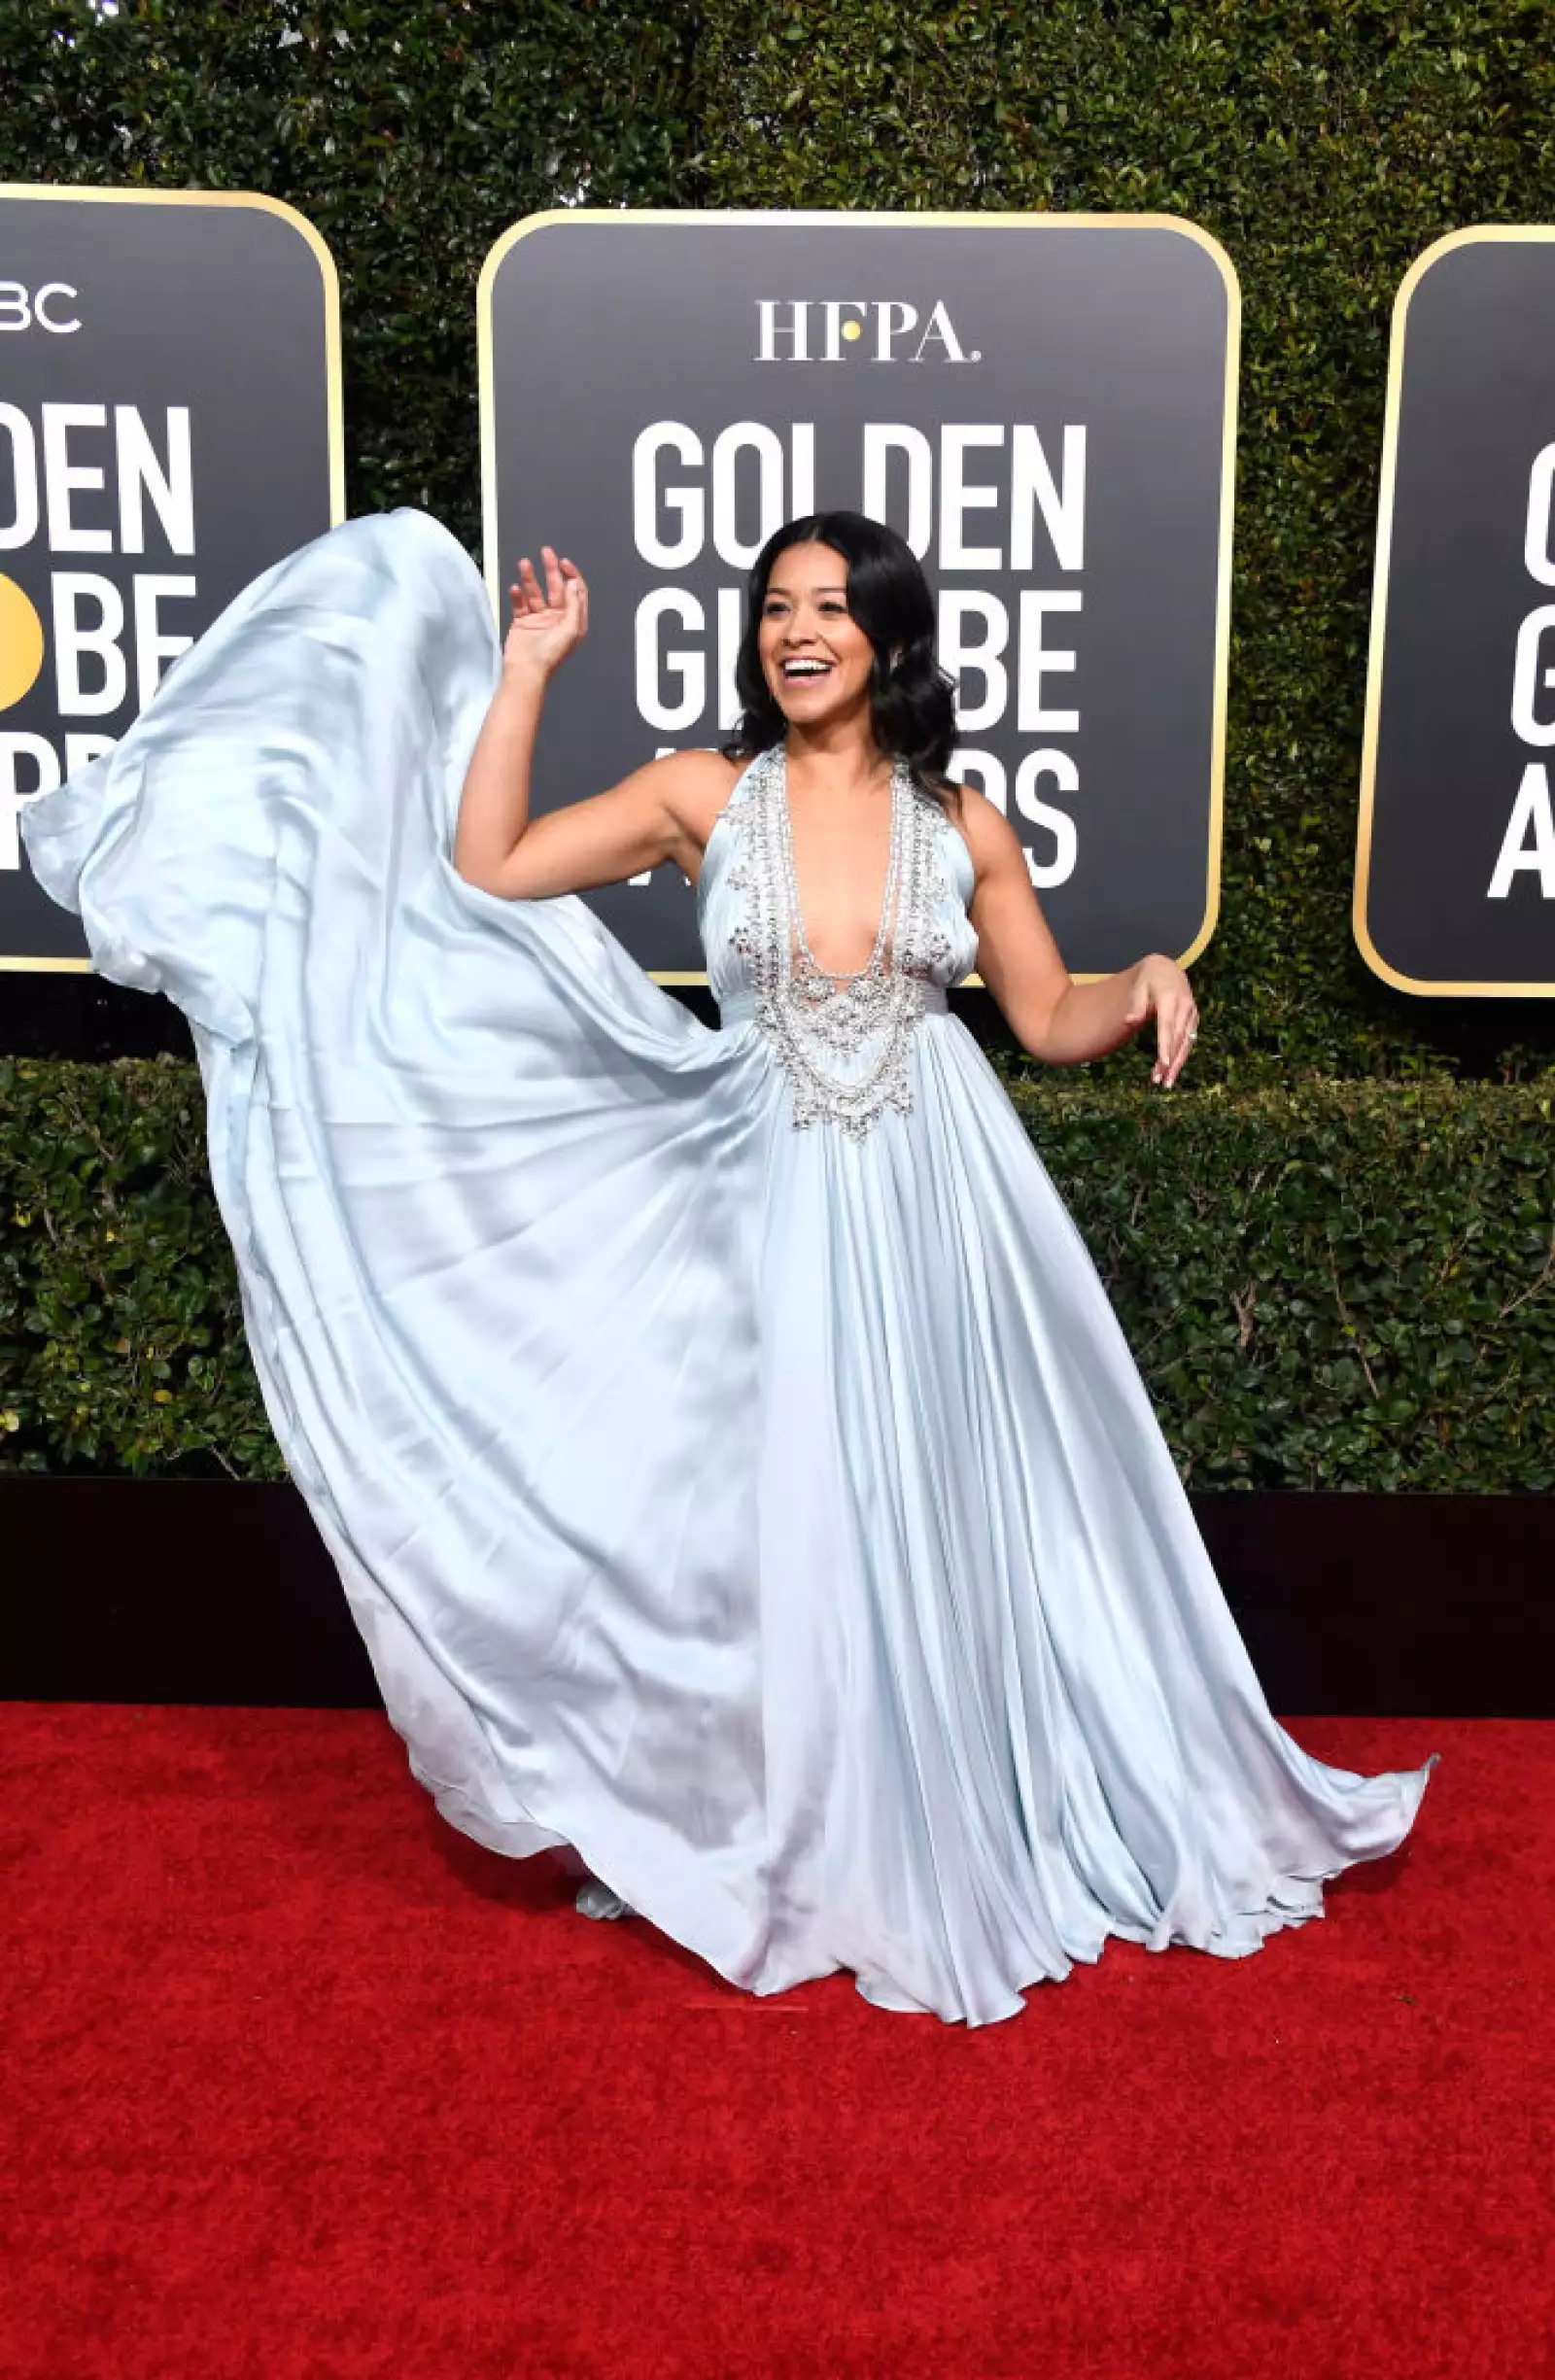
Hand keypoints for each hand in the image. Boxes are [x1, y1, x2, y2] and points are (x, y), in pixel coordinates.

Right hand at [504, 545, 587, 680]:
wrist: (525, 672)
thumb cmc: (549, 656)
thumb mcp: (570, 630)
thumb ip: (574, 605)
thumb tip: (574, 584)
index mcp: (573, 620)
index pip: (575, 591)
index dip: (571, 575)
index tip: (563, 562)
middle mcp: (557, 618)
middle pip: (556, 587)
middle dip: (551, 569)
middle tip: (546, 553)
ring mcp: (540, 619)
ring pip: (536, 592)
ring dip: (531, 578)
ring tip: (524, 564)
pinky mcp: (523, 622)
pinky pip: (520, 603)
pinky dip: (518, 595)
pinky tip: (515, 588)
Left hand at [1123, 954, 1198, 1087]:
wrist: (1169, 970)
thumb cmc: (1149, 980)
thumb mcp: (1139, 987)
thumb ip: (1136, 1004)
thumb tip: (1129, 1021)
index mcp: (1169, 998)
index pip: (1166, 1025)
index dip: (1165, 1045)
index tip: (1163, 1062)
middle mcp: (1184, 1007)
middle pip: (1177, 1038)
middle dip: (1170, 1061)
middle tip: (1161, 1080)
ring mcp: (1191, 1014)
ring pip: (1186, 1043)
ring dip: (1177, 1063)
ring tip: (1166, 1081)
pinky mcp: (1193, 1020)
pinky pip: (1188, 1041)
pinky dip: (1181, 1056)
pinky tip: (1172, 1070)